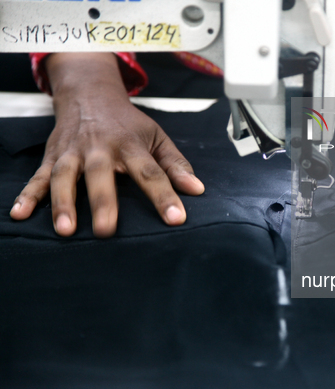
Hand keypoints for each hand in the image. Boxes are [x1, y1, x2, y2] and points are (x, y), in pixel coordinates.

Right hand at [10, 53, 203, 237]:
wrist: (90, 94)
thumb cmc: (128, 123)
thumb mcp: (156, 137)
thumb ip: (175, 164)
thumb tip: (197, 189)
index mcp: (131, 145)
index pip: (151, 172)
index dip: (164, 195)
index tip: (176, 219)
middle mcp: (100, 148)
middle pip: (101, 175)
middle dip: (103, 202)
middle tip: (106, 231)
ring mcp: (73, 153)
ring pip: (64, 176)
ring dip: (63, 202)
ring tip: (66, 230)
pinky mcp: (52, 157)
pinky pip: (37, 177)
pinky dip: (28, 195)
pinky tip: (20, 215)